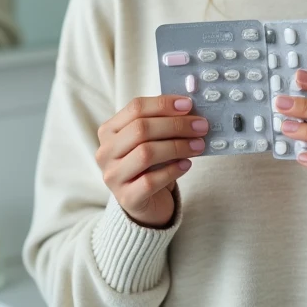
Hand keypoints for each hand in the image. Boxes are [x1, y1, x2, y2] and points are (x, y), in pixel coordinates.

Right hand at [95, 95, 208, 227]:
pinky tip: (187, 165)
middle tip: (201, 126)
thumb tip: (189, 109)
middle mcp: (106, 152)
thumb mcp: (152, 140)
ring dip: (177, 146)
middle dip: (175, 125)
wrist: (146, 202)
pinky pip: (151, 181)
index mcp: (109, 130)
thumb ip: (163, 122)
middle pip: (141, 129)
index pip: (135, 108)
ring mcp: (113, 176)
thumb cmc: (150, 165)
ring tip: (198, 145)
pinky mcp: (127, 198)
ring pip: (146, 153)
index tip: (188, 105)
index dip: (163, 104)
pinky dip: (172, 170)